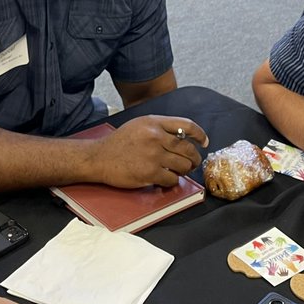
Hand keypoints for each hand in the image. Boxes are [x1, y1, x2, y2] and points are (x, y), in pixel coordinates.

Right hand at [89, 115, 207, 187]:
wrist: (99, 157)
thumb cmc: (118, 143)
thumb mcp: (139, 125)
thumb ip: (160, 128)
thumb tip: (183, 137)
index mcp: (154, 122)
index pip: (187, 125)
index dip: (200, 134)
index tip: (204, 142)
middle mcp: (156, 137)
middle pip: (188, 149)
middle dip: (194, 158)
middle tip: (192, 163)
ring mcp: (153, 155)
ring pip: (183, 165)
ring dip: (184, 170)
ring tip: (178, 171)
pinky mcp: (149, 173)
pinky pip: (172, 179)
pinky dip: (171, 181)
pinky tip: (165, 179)